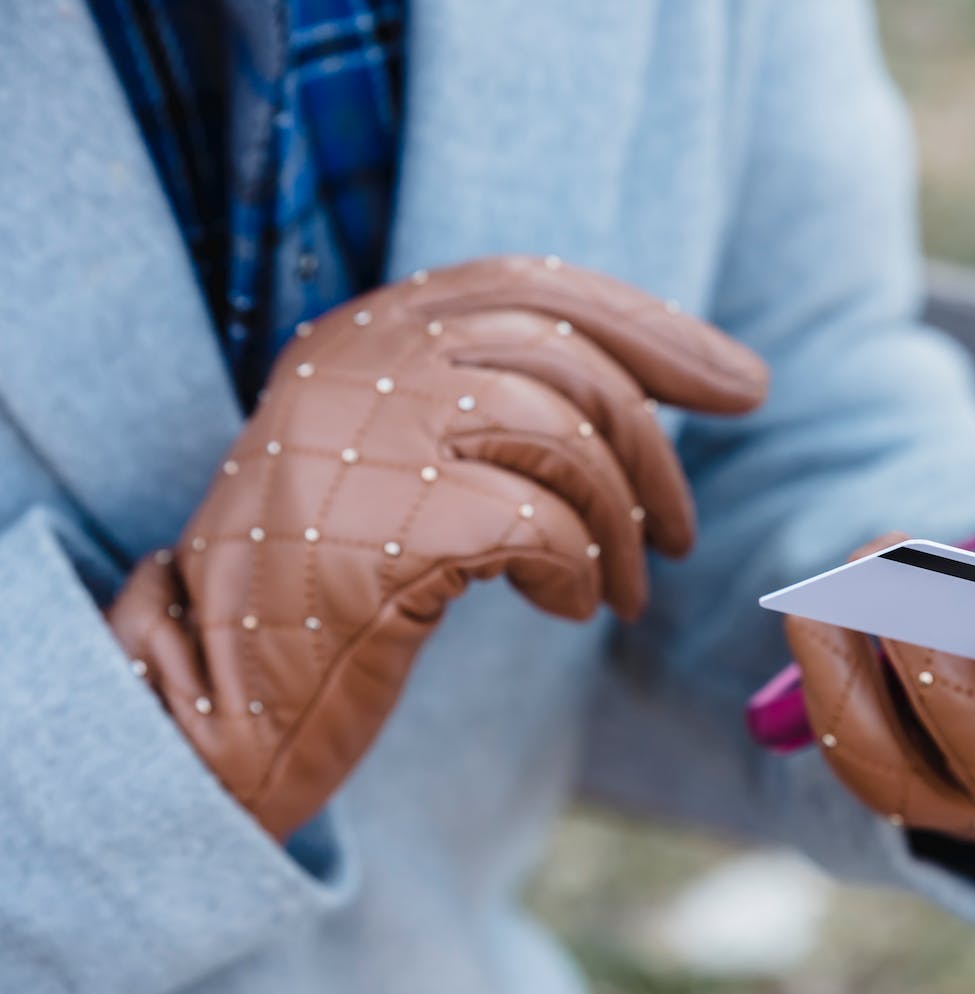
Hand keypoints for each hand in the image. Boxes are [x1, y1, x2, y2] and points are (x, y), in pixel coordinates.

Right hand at [109, 256, 768, 838]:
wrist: (215, 705)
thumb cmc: (328, 593)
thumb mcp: (400, 468)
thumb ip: (491, 408)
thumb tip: (656, 391)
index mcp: (362, 333)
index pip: (533, 288)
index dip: (654, 331)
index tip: (741, 385)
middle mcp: (357, 360)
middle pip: (567, 355)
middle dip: (657, 448)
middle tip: (686, 536)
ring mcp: (364, 433)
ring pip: (565, 435)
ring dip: (623, 527)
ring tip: (623, 594)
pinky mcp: (384, 525)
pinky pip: (542, 524)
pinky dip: (580, 571)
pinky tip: (565, 608)